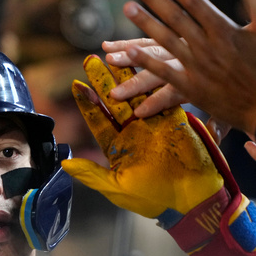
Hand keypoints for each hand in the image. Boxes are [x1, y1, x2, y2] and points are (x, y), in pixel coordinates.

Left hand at [61, 55, 223, 218]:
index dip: (88, 103)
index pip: (98, 121)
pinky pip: (161, 95)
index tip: (76, 85)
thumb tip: (64, 164)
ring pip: (137, 94)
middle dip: (103, 81)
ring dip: (126, 75)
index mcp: (117, 148)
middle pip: (115, 102)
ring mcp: (154, 124)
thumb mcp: (117, 187)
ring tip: (115, 55)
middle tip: (90, 59)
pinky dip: (153, 80)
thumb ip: (91, 174)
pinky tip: (145, 62)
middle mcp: (133, 133)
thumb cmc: (153, 198)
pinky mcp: (174, 118)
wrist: (191, 199)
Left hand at [103, 0, 255, 135]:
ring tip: (127, 7)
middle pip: (175, 16)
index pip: (195, 1)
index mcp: (225, 30)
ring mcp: (198, 67)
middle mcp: (208, 46)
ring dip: (145, 23)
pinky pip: (165, 73)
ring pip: (166, 41)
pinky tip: (129, 50)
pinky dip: (147, 62)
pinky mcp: (192, 88)